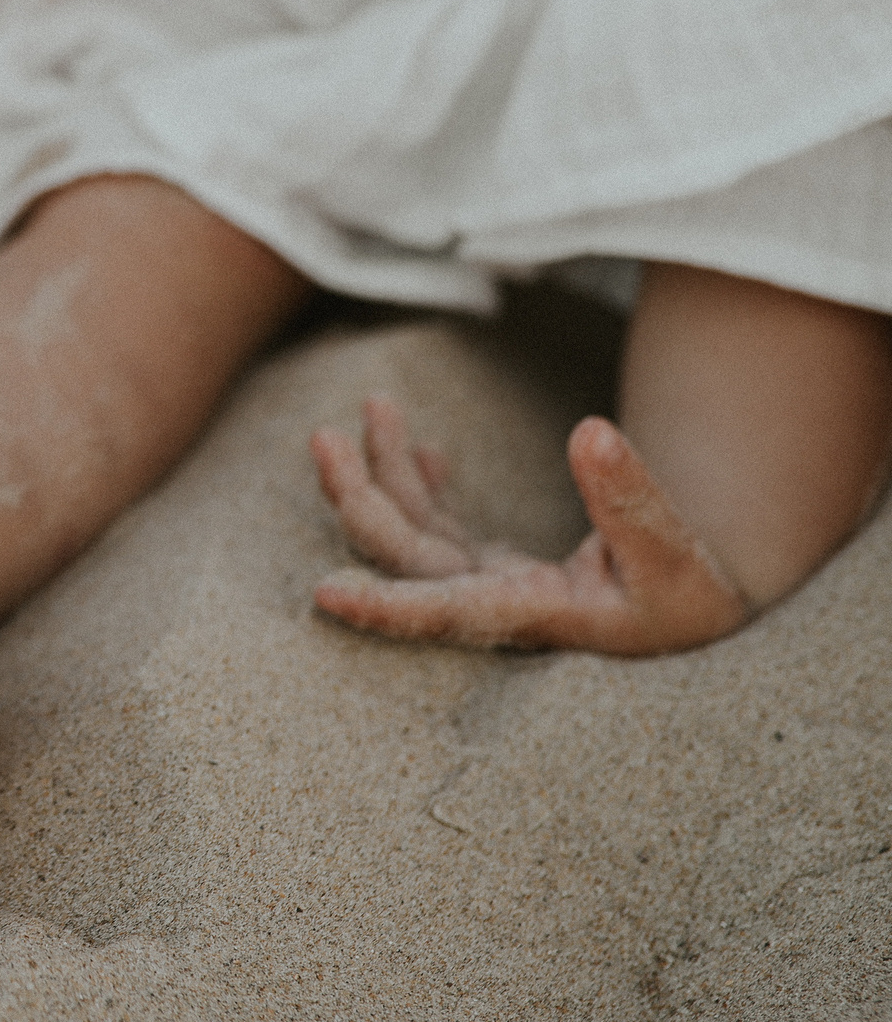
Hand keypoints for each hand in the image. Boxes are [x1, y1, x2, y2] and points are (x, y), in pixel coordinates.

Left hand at [309, 395, 747, 656]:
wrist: (697, 609)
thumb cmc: (689, 590)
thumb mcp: (676, 551)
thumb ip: (633, 498)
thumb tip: (591, 433)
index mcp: (533, 614)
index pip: (446, 613)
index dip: (385, 607)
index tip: (324, 591)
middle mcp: (494, 605)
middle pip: (406, 557)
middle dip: (359, 497)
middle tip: (323, 436)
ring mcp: (487, 584)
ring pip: (412, 533)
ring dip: (382, 474)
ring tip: (375, 407)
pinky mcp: (492, 568)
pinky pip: (436, 528)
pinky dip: (420, 484)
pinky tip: (422, 448)